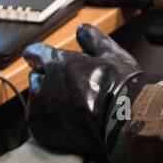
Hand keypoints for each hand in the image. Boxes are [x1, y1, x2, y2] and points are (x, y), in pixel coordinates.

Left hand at [23, 24, 141, 158]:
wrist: (127, 123)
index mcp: (58, 64)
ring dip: (48, 101)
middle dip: (48, 79)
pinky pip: (39, 123)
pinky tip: (69, 122)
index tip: (35, 57)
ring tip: (73, 107)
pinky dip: (50, 122)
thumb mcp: (112, 54)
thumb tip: (81, 30)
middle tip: (70, 87)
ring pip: (36, 101)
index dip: (37, 54)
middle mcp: (44, 86)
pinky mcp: (43, 132)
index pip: (35, 53)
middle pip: (36, 78)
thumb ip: (92, 40)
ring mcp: (42, 111)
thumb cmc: (122, 88)